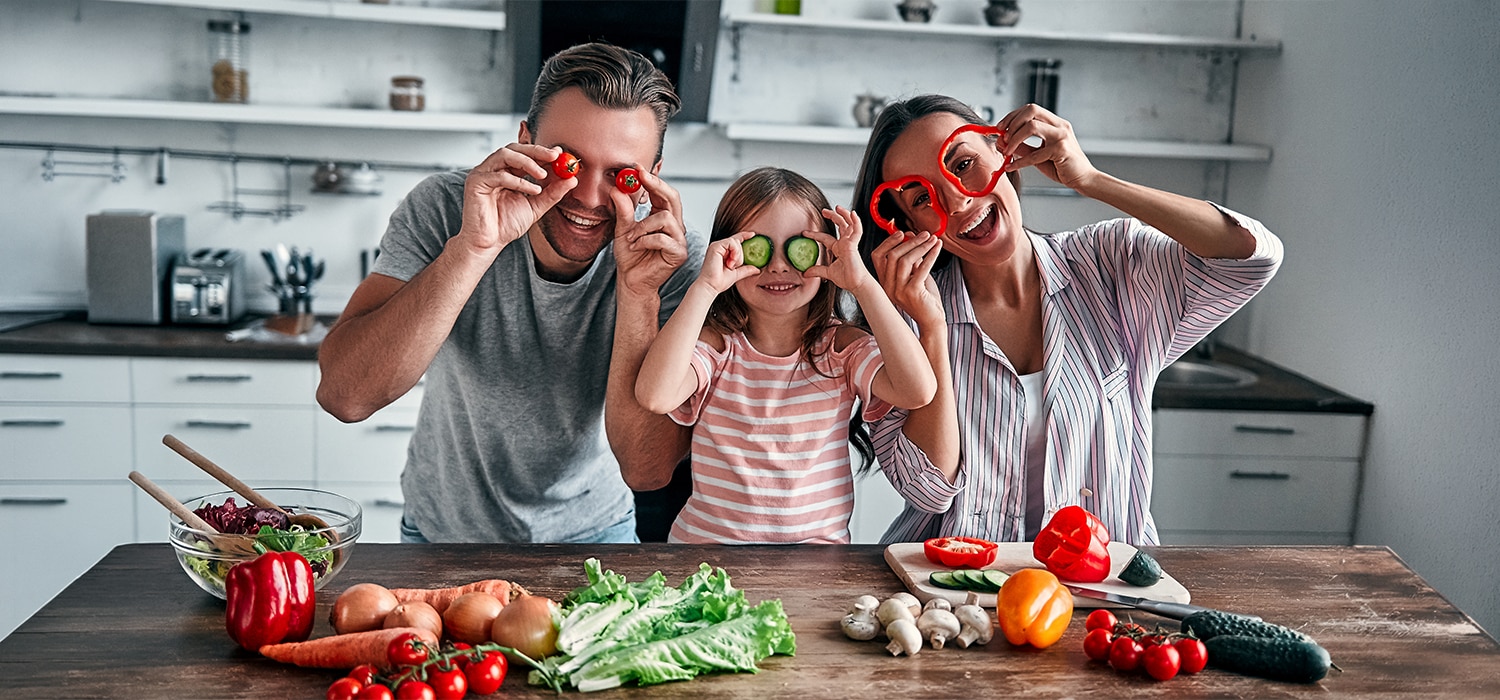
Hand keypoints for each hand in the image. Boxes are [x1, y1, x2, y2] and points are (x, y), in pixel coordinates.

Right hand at [455, 143, 576, 256]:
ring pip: (505, 155)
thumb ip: (552, 193)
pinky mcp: (475, 182)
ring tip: (543, 175)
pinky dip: (519, 181)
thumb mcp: (536, 206)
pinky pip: (499, 175)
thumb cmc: (506, 225)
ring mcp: (483, 173)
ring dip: (527, 162)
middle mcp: (493, 169)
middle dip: (536, 151)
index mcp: (506, 171)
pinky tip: (533, 190)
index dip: (542, 152)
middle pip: (514, 148)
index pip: (524, 154)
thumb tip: (572, 180)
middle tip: (555, 156)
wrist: (488, 243)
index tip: (560, 153)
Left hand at [610, 170, 688, 297]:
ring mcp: (679, 240)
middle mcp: (675, 226)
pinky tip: (636, 246)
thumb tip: (617, 189)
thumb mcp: (622, 229)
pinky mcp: (679, 253)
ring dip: (643, 226)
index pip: (663, 193)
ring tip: (631, 237)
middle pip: (673, 198)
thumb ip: (623, 210)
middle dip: (656, 185)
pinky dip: (645, 240)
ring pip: (665, 218)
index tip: (638, 168)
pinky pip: (663, 238)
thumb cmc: (630, 256)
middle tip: (640, 178)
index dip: (653, 179)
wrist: (631, 281)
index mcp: (664, 216)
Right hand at [694, 231, 761, 294]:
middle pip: (738, 242)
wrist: (711, 286)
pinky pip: (731, 242)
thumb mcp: (737, 274)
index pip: (735, 240)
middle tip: (732, 266)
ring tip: (730, 265)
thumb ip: (746, 269)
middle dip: (739, 256)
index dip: (744, 236)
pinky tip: (730, 261)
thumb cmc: (720, 281)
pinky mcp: (715, 246)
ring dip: (737, 255)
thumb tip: (757, 269)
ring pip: (736, 242)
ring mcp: (716, 246)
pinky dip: (735, 252)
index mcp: (723, 251)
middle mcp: (719, 247)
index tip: (753, 234)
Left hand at [800, 206, 872, 293]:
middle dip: (832, 216)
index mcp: (839, 249)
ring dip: (843, 214)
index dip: (815, 234)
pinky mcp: (854, 245)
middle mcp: (845, 244)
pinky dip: (856, 221)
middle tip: (823, 211)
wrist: (857, 284)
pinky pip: (857, 230)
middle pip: (840, 225)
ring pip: (848, 224)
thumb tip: (805, 273)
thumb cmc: (847, 279)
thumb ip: (817, 270)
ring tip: (836, 207)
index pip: (825, 238)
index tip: (805, 232)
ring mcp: (850, 243)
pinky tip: (852, 213)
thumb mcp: (828, 273)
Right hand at [870, 231, 944, 326]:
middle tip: (925, 234)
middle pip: (893, 256)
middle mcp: (888, 287)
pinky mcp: (912, 292)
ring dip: (921, 246)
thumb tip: (911, 235)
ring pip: (905, 260)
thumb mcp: (915, 275)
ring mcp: (898, 290)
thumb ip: (912, 259)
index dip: (888, 242)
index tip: (902, 233)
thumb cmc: (925, 299)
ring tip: (933, 239)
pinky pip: (921, 268)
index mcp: (885, 282)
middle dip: (910, 241)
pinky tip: (938, 248)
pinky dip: (931, 255)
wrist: (932, 322)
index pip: (878, 257)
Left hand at [999, 104, 1099, 191]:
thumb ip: (1022, 147)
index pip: (1030, 109)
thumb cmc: (1062, 166)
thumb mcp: (1037, 155)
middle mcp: (1059, 126)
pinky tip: (1012, 166)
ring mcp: (1061, 136)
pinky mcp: (1061, 150)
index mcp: (1055, 123)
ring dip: (1014, 139)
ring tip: (1007, 151)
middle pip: (1031, 110)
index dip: (1012, 116)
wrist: (1083, 178)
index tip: (1001, 127)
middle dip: (1012, 122)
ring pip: (1031, 126)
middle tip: (1003, 137)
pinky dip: (1020, 161)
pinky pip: (1034, 154)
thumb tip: (1002, 142)